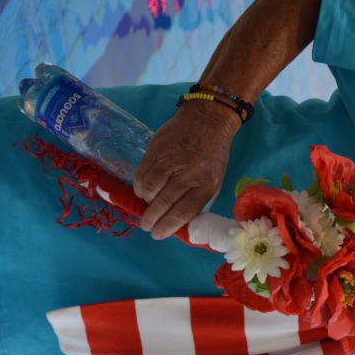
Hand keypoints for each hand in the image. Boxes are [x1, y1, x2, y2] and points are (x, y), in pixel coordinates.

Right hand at [133, 101, 239, 239]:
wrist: (207, 119)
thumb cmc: (213, 154)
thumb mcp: (215, 179)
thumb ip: (198, 199)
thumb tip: (178, 221)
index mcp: (207, 183)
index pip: (183, 212)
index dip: (168, 227)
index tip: (158, 234)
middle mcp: (188, 173)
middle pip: (163, 203)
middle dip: (151, 219)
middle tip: (146, 226)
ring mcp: (170, 160)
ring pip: (149, 189)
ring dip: (145, 202)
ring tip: (147, 205)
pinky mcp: (156, 149)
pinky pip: (141, 174)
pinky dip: (139, 186)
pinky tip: (143, 189)